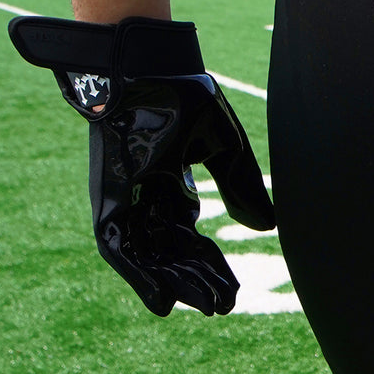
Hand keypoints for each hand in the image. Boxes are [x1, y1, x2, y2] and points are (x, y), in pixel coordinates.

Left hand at [9, 15, 274, 316]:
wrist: (148, 65)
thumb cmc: (184, 94)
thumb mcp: (224, 145)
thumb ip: (242, 185)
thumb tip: (265, 227)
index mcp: (170, 179)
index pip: (189, 233)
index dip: (210, 263)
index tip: (232, 292)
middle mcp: (145, 193)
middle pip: (169, 248)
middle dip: (195, 278)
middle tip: (221, 306)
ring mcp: (125, 194)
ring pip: (146, 251)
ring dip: (170, 282)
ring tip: (195, 308)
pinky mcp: (108, 195)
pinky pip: (118, 243)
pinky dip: (136, 273)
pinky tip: (159, 299)